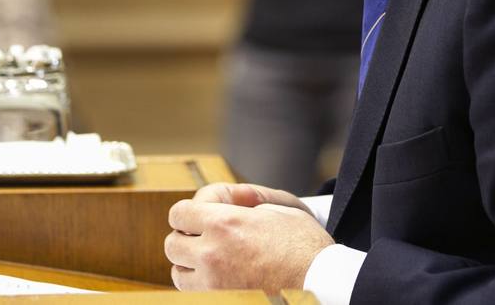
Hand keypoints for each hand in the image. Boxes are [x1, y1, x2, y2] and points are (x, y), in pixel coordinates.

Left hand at [165, 185, 332, 291]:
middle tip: (211, 234)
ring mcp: (213, 285)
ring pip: (178, 271)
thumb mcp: (281, 208)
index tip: (213, 211)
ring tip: (215, 257)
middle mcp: (212, 255)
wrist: (321, 283)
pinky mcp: (221, 301)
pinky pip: (193, 293)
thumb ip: (248, 199)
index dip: (193, 209)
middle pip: (172, 243)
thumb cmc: (306, 246)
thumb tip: (230, 199)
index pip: (179, 213)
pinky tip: (221, 275)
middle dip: (188, 236)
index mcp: (225, 225)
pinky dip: (200, 284)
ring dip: (190, 262)